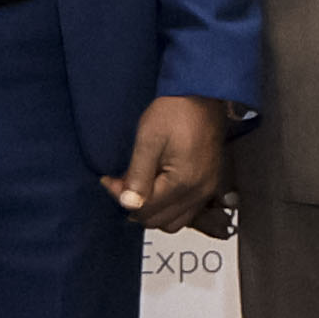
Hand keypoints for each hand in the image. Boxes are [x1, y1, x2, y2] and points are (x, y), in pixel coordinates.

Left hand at [106, 95, 236, 235]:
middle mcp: (200, 191)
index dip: (121, 198)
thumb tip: (129, 204)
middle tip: (120, 184)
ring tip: (137, 187)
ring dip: (152, 211)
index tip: (109, 180)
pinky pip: (187, 210)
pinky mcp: (209, 183)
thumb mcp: (148, 140)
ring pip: (174, 221)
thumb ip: (138, 175)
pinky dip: (169, 207)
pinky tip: (156, 189)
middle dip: (135, 206)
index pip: (145, 209)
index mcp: (184, 183)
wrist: (202, 96)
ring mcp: (207, 189)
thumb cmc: (176, 112)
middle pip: (159, 221)